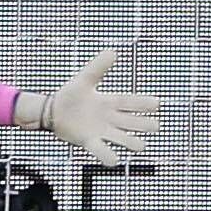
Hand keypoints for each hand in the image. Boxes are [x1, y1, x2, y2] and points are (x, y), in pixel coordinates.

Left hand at [27, 49, 161, 161]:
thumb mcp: (85, 79)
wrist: (52, 111)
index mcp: (109, 102)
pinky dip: (107, 155)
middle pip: (130, 122)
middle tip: (155, 126)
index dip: (143, 103)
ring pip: (121, 138)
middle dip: (143, 124)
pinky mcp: (88, 141)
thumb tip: (113, 50)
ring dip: (131, 142)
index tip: (157, 103)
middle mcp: (109, 119)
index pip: (129, 102)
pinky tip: (114, 160)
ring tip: (140, 146)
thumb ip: (98, 67)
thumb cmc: (71, 95)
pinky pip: (100, 150)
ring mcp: (100, 131)